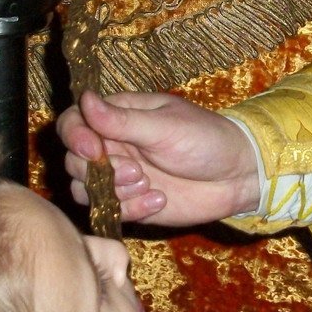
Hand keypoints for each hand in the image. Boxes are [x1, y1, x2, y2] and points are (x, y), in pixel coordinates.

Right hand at [56, 90, 261, 225]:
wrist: (237, 177)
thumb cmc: (206, 139)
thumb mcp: (165, 126)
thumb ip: (122, 120)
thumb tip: (85, 99)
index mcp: (118, 117)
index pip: (74, 122)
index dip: (75, 136)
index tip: (93, 149)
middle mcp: (113, 147)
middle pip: (74, 160)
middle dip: (99, 170)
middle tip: (137, 171)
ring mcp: (120, 178)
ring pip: (84, 189)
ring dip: (113, 191)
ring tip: (148, 185)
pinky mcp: (130, 205)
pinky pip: (110, 212)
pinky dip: (131, 209)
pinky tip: (160, 200)